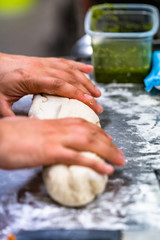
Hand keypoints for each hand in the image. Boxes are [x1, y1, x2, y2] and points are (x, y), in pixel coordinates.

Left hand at [0, 53, 102, 116]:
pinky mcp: (44, 61)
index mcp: (30, 78)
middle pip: (69, 79)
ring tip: (98, 92)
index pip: (59, 85)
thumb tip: (31, 130)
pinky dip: (79, 66)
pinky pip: (65, 62)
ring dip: (86, 80)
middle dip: (86, 91)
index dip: (77, 93)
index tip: (90, 102)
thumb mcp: (0, 104)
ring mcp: (43, 63)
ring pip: (70, 70)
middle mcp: (40, 68)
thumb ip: (13, 118)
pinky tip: (89, 69)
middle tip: (98, 104)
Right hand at [0, 117, 124, 173]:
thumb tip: (47, 135)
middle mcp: (59, 128)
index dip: (97, 131)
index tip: (107, 138)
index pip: (82, 123)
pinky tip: (106, 169)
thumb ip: (42, 131)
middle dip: (108, 142)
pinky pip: (78, 158)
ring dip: (108, 151)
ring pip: (89, 142)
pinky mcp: (51, 152)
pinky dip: (95, 163)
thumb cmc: (9, 134)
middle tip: (118, 152)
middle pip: (90, 132)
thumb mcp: (29, 128)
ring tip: (119, 160)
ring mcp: (56, 139)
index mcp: (54, 122)